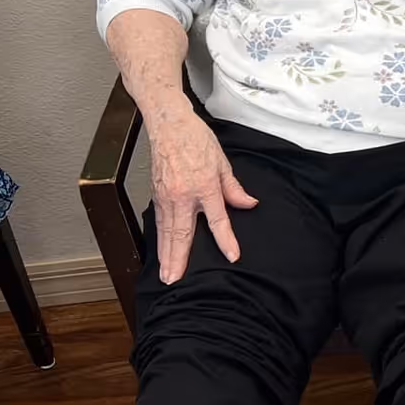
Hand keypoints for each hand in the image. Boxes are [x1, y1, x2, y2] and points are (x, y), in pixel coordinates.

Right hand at [149, 108, 257, 284]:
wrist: (168, 125)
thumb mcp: (222, 162)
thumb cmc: (195, 139)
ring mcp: (166, 196)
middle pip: (182, 234)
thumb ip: (234, 188)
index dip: (226, 240)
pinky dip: (159, 238)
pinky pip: (159, 221)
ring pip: (166, 231)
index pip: (217, 220)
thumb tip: (248, 203)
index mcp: (204, 186)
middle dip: (178, 259)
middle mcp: (182, 195)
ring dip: (165, 254)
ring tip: (166, 273)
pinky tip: (161, 250)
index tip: (232, 256)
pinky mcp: (156, 194)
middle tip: (174, 279)